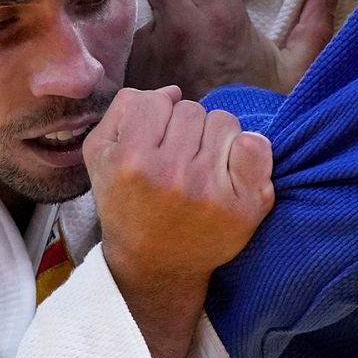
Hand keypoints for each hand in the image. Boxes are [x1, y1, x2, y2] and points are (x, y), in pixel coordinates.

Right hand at [83, 85, 274, 357]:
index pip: (157, 101)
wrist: (156, 266)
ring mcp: (211, 191)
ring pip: (224, 121)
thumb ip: (125, 109)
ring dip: (214, 138)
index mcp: (131, 160)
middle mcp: (171, 174)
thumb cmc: (127, 205)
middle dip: (186, 129)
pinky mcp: (245, 206)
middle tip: (178, 160)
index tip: (153, 143)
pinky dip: (247, 149)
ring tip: (201, 166)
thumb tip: (172, 91)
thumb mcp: (101, 155)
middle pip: (193, 110)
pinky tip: (230, 169)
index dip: (156, 118)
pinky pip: (257, 145)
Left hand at [126, 0, 336, 98]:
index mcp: (221, 19)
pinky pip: (134, 47)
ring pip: (143, 12)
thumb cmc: (264, 113)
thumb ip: (312, 26)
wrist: (222, 163)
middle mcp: (180, 28)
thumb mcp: (297, 72)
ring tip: (177, 46)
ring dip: (157, 21)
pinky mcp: (132, 73)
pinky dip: (148, 53)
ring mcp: (151, 51)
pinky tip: (167, 71)